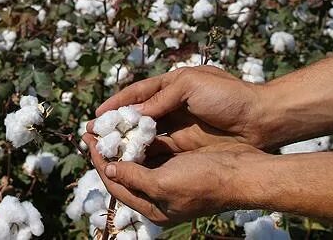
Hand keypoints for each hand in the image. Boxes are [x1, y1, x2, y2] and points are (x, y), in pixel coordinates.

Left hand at [82, 133, 265, 225]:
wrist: (243, 172)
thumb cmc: (204, 180)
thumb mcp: (163, 183)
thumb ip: (135, 178)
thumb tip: (110, 170)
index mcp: (153, 208)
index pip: (116, 185)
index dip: (100, 163)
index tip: (89, 141)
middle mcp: (159, 196)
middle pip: (124, 172)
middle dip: (108, 151)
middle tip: (94, 130)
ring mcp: (170, 179)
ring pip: (138, 160)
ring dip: (124, 143)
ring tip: (111, 123)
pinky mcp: (180, 164)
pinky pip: (154, 151)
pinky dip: (143, 139)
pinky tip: (136, 124)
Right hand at [89, 66, 272, 151]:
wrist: (262, 120)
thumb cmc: (229, 96)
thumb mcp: (192, 86)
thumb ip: (162, 97)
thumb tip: (135, 113)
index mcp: (172, 85)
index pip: (138, 93)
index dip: (117, 103)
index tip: (97, 115)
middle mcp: (171, 106)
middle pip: (137, 116)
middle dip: (116, 125)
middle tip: (94, 136)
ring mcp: (178, 127)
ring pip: (145, 135)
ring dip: (126, 142)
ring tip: (105, 150)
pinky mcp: (186, 146)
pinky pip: (159, 151)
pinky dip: (143, 155)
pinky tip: (128, 161)